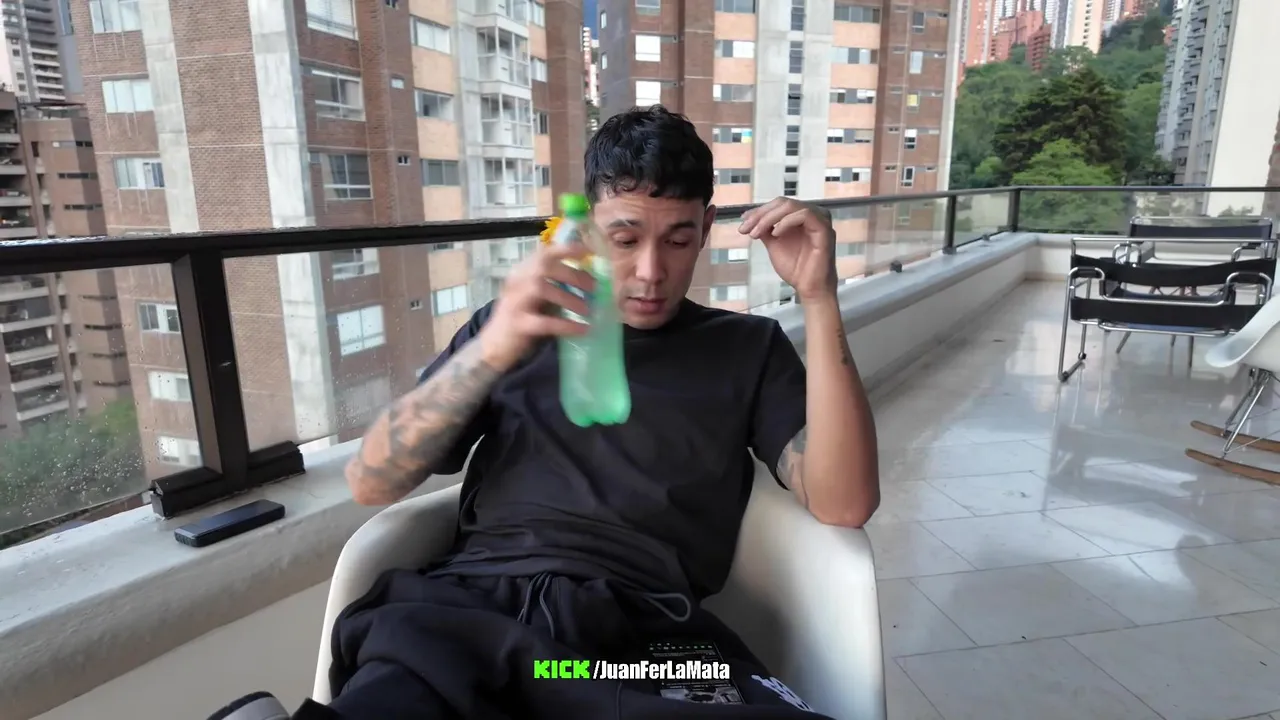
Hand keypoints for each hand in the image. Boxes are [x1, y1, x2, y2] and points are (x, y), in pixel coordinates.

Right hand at [478, 242, 596, 370]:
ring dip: (569, 298)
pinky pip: (544, 322)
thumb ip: (554, 284)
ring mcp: (514, 302)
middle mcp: (516, 282)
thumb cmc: (521, 317)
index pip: (543, 253)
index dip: (566, 249)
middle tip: (593, 287)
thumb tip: (588, 280)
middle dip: (572, 275)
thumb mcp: (535, 295)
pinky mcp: (517, 324)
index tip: (588, 251)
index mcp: (522, 272)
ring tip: (588, 309)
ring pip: (541, 288)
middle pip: (543, 267)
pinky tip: (582, 329)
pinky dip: (566, 325)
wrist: (494, 345)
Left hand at [738, 198, 835, 301]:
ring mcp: (820, 220)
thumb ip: (765, 229)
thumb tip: (749, 218)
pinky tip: (775, 233)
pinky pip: (804, 215)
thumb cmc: (796, 268)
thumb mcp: (774, 244)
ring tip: (756, 233)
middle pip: (783, 203)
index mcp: (801, 216)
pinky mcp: (824, 229)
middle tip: (746, 229)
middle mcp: (812, 215)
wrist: (808, 288)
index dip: (759, 211)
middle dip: (761, 215)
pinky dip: (786, 221)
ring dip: (769, 218)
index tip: (743, 222)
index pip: (778, 205)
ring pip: (791, 206)